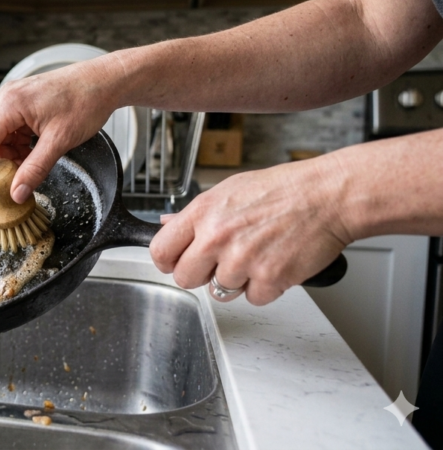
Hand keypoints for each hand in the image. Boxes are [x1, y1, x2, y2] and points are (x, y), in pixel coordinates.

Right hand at [0, 57, 117, 201]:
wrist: (104, 81)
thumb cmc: (85, 102)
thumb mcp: (59, 141)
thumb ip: (35, 169)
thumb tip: (17, 192)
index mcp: (10, 105)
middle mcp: (6, 98)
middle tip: (2, 181)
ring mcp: (13, 98)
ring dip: (5, 154)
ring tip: (25, 165)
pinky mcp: (22, 101)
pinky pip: (8, 128)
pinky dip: (14, 144)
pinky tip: (30, 152)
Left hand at [150, 160, 350, 304]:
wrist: (327, 196)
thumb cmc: (283, 190)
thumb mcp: (229, 191)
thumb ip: (196, 214)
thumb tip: (167, 225)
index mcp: (203, 213)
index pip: (161, 250)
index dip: (167, 261)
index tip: (175, 263)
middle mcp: (217, 237)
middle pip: (185, 279)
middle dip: (200, 275)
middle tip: (219, 262)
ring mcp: (243, 260)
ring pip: (220, 291)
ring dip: (236, 280)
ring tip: (255, 255)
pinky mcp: (269, 279)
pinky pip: (253, 298)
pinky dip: (264, 287)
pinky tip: (273, 262)